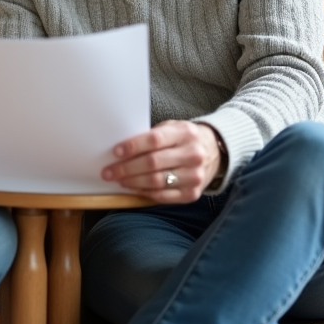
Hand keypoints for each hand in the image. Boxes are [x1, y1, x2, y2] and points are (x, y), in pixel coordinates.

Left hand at [102, 120, 223, 203]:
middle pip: (153, 163)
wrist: (214, 151)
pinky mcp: (193, 193)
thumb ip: (152, 136)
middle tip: (109, 171)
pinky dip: (145, 193)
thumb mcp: (172, 128)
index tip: (116, 152)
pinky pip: (163, 196)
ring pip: (157, 181)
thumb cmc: (184, 139)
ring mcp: (194, 176)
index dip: (133, 147)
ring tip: (119, 180)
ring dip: (133, 182)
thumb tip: (122, 150)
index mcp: (185, 133)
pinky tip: (134, 188)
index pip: (154, 140)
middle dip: (126, 168)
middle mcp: (193, 154)